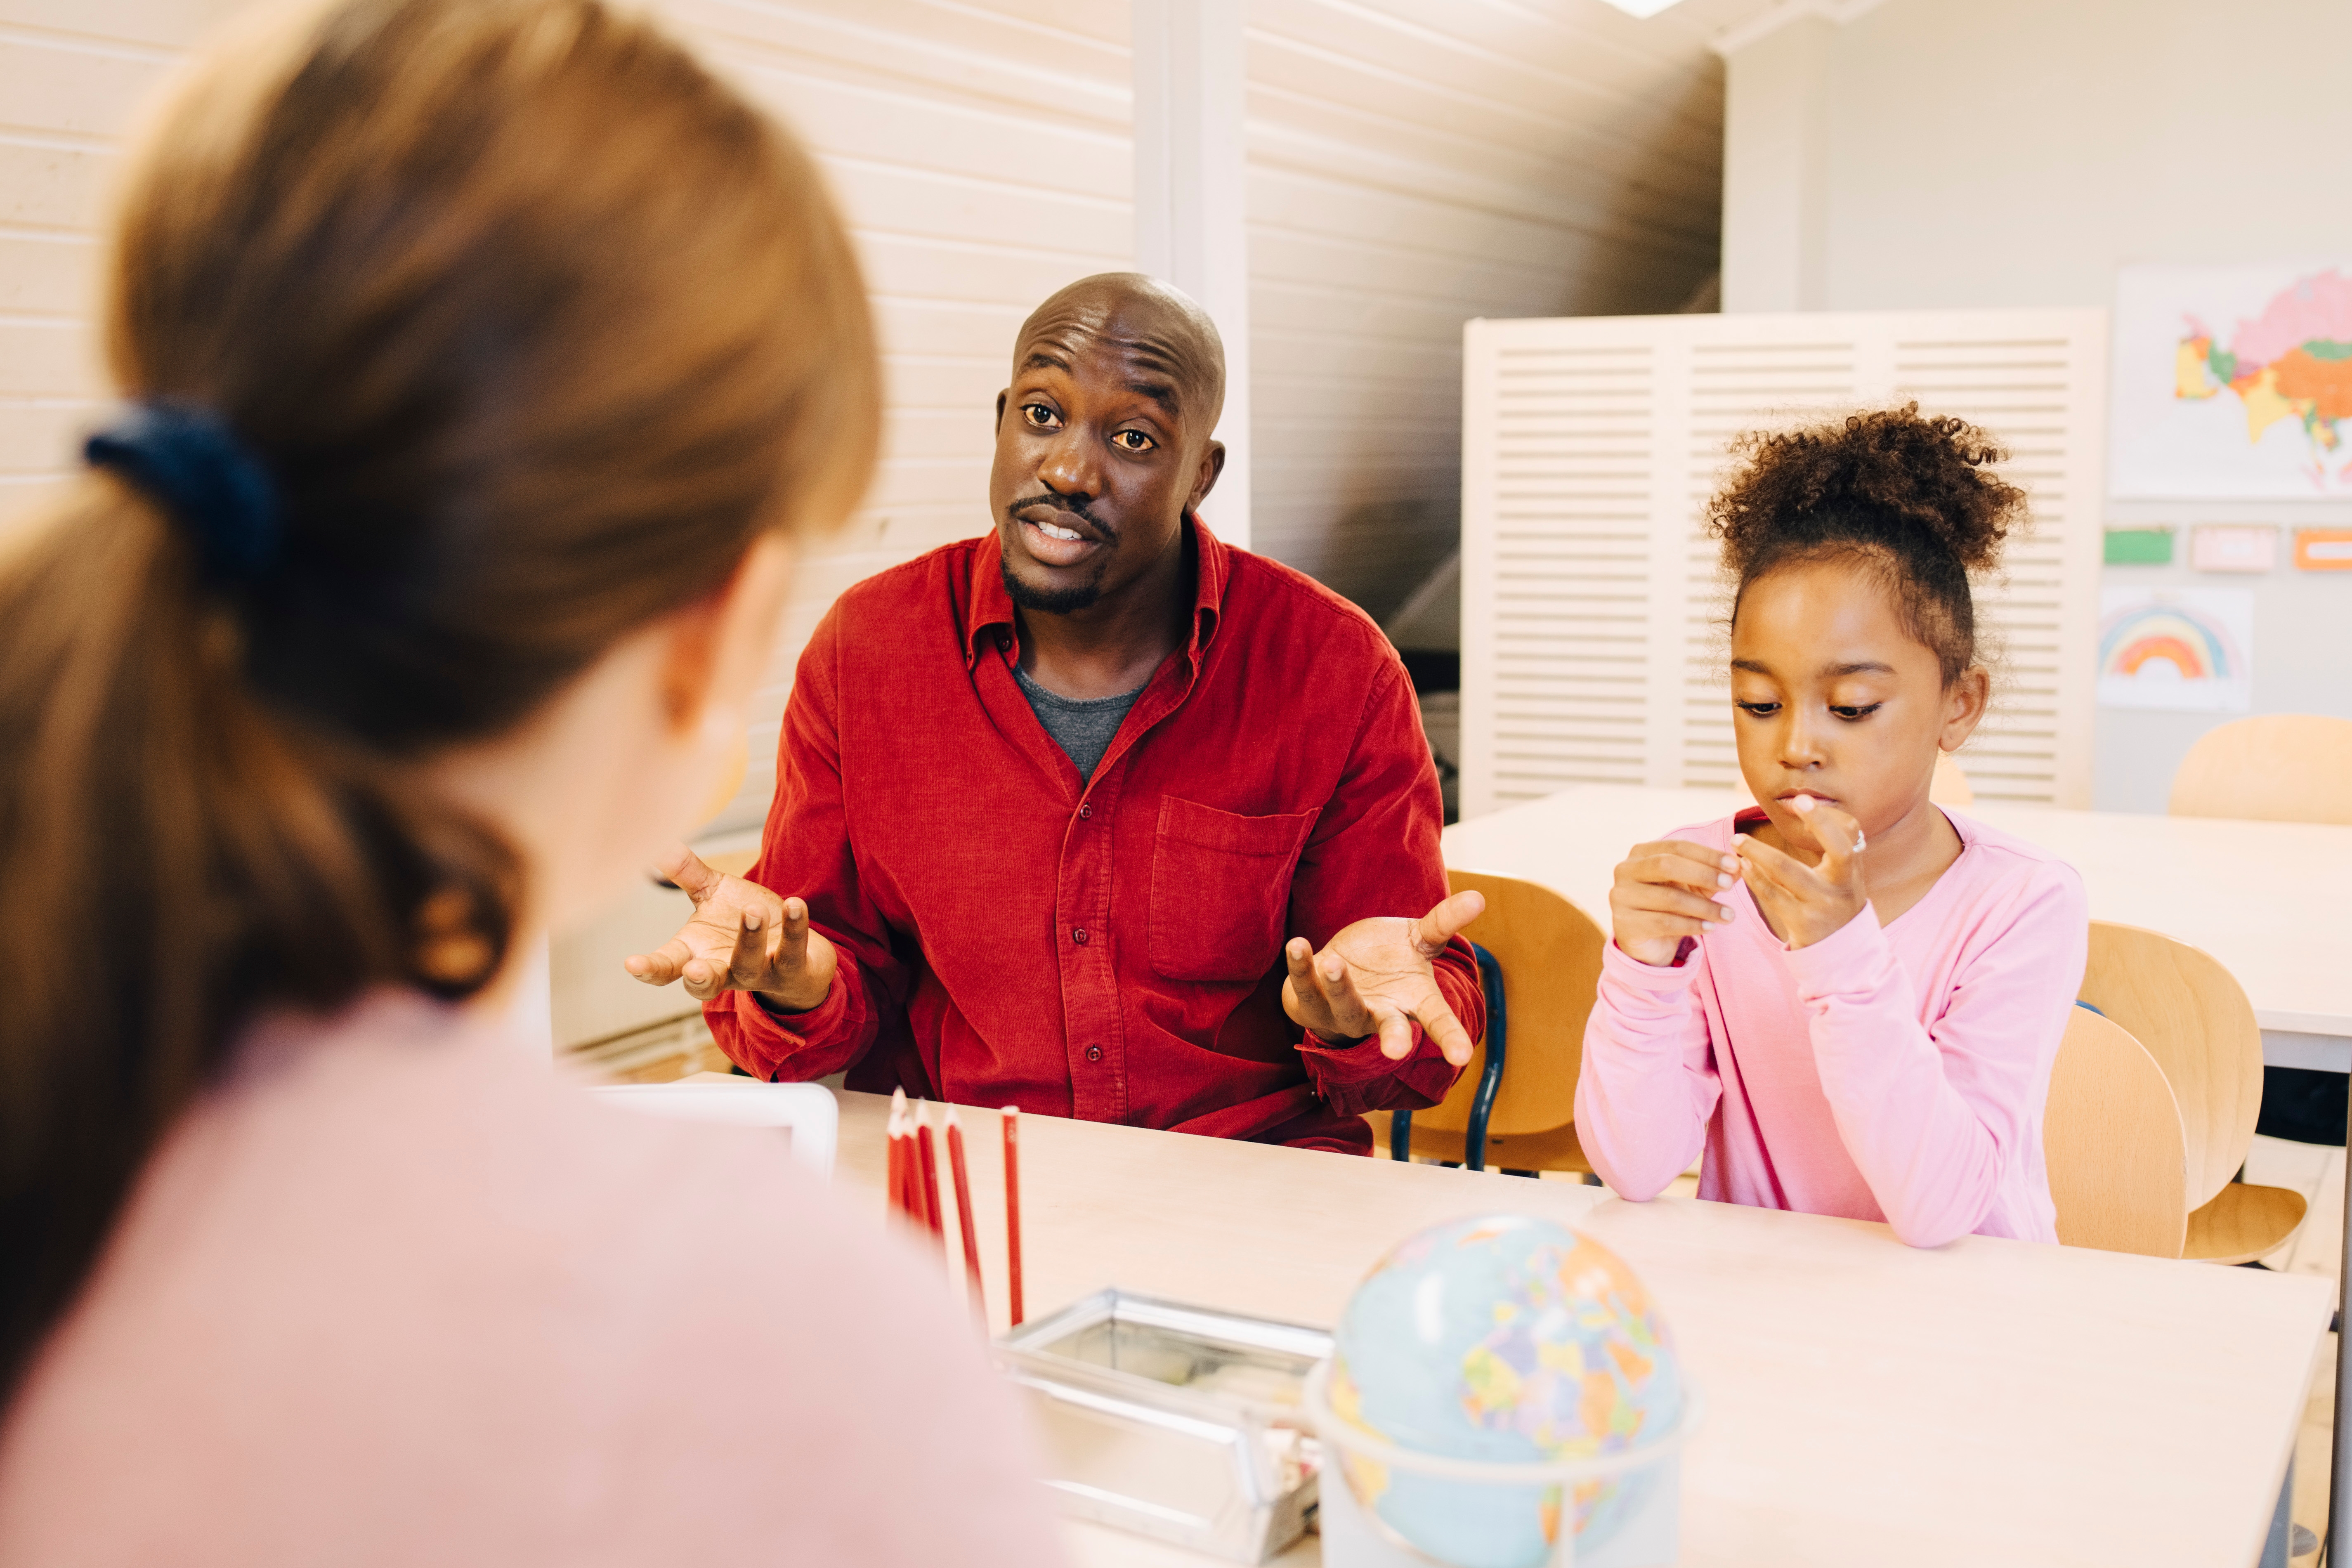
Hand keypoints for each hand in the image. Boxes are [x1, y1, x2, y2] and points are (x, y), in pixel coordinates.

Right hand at [622, 846, 837, 1009]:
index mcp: (695, 952)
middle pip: (704, 983)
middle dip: (698, 977)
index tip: (631, 964)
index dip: (649, 968)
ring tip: (751, 911)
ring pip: (748, 964)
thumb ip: (686, 872)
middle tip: (694, 968)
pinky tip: (795, 904)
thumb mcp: (712, 894)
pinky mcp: (791, 968)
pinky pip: (792, 952)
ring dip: (748, 940)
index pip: (666, 966)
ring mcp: (758, 972)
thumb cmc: (742, 921)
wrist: (791, 946)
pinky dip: (794, 929)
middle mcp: (723, 969)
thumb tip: (658, 844)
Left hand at [1281, 890, 1485, 1064]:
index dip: (1450, 1038)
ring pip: (1344, 1006)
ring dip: (1338, 987)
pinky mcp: (1312, 1000)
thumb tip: (1479, 897)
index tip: (1463, 1056)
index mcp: (1413, 1003)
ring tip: (1334, 964)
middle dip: (1393, 1038)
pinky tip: (1296, 945)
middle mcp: (1381, 1014)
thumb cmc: (1389, 960)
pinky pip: (1303, 986)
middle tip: (1396, 1050)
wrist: (1343, 970)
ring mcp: (1345, 1011)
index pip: (1437, 1021)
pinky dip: (1299, 966)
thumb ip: (1444, 923)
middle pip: (1390, 1029)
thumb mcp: (1420, 940)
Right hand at [1608, 839, 1744, 966]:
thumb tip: (1741, 865)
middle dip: (1703, 874)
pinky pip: (1664, 923)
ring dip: (1704, 907)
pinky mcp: (1624, 924)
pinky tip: (1711, 928)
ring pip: (1669, 898)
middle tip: (1730, 885)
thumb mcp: (1694, 886)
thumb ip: (1714, 874)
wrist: (1648, 942)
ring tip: (1729, 915)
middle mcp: (1625, 871)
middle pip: (1666, 865)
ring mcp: (1620, 897)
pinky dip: (1691, 925)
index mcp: (1640, 853)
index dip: (1707, 855)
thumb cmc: (1671, 906)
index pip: (1677, 847)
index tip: (1735, 864)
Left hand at [1735, 794, 1867, 949]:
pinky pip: (1771, 894)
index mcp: (1851, 871)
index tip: (1803, 799)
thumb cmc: (1834, 902)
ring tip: (1737, 841)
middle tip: (1793, 801)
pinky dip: (1753, 877)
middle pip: (1836, 848)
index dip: (1829, 816)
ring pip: (1787, 869)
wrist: (1841, 951)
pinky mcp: (1802, 922)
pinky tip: (1741, 865)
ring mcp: (1822, 905)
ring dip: (1758, 851)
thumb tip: (1797, 804)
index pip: (1851, 835)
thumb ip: (1830, 846)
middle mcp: (1842, 886)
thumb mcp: (1842, 876)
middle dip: (1818, 822)